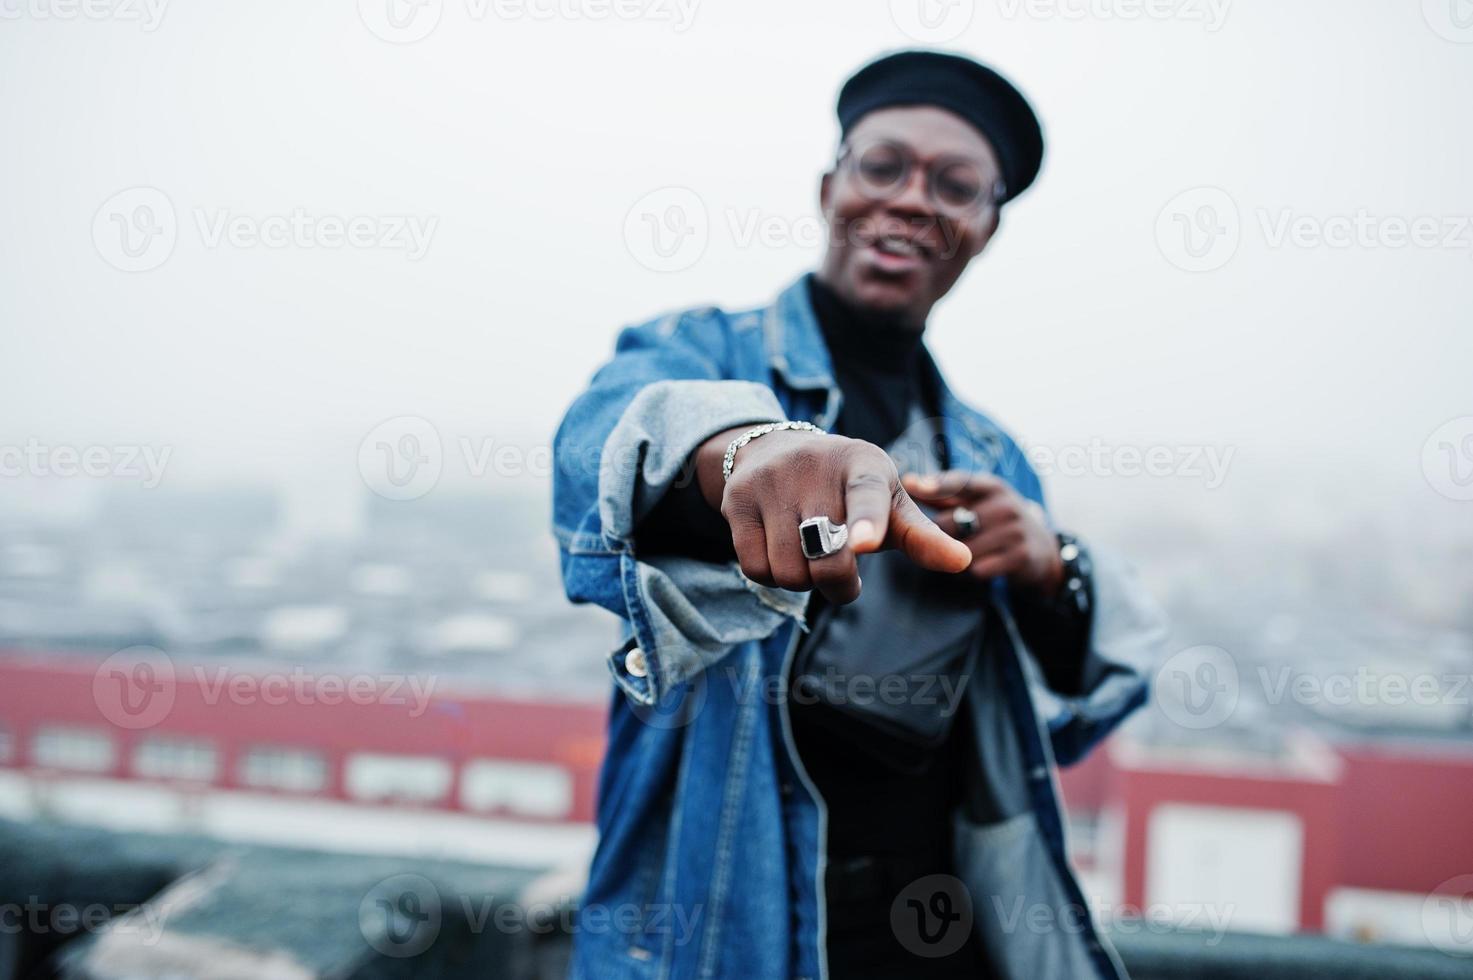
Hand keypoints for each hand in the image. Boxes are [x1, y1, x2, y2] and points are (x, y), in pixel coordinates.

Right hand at [694, 426, 972, 604]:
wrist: (775, 450)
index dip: (867, 522)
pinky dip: (772, 575)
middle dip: (838, 582)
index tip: (865, 544)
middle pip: (827, 559)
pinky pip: (756, 567)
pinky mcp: (737, 500)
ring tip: (809, 554)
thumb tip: (964, 562)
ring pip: (789, 571)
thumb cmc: (847, 486)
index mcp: (862, 465)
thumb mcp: (888, 500)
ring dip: (803, 580)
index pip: (866, 495)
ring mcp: (770, 482)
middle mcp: (813, 468)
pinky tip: (781, 552)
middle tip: (844, 575)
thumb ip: (921, 535)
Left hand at [901, 471, 1063, 595]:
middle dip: (942, 537)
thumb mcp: (978, 502)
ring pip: (962, 551)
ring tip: (974, 554)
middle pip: (950, 523)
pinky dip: (973, 573)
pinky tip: (985, 566)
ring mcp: (1015, 530)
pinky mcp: (1021, 556)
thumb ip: (944, 494)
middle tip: (955, 541)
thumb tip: (907, 480)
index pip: (961, 481)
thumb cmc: (997, 522)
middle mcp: (1005, 504)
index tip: (911, 484)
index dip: (936, 483)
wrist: (1043, 551)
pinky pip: (978, 570)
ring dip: (958, 558)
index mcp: (991, 486)